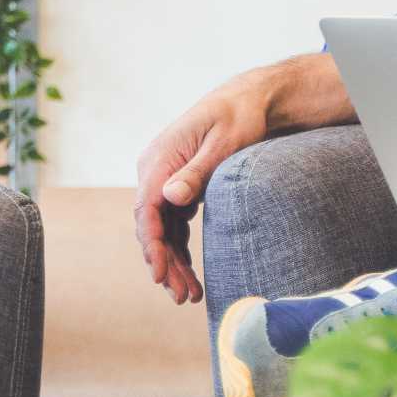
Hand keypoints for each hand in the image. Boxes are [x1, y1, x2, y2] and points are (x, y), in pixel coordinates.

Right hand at [131, 80, 275, 305]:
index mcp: (160, 158)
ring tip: (189, 295)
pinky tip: (189, 273)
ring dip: (172, 262)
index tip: (160, 274)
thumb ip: (196, 172)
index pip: (145, 208)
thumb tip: (170, 197)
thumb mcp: (223, 143)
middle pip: (151, 225)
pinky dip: (180, 249)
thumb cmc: (239, 117)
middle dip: (164, 263)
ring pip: (161, 229)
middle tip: (182, 296)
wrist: (251, 100)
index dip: (151, 244)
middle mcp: (156, 169)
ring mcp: (165, 179)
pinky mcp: (178, 186)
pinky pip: (173, 224)